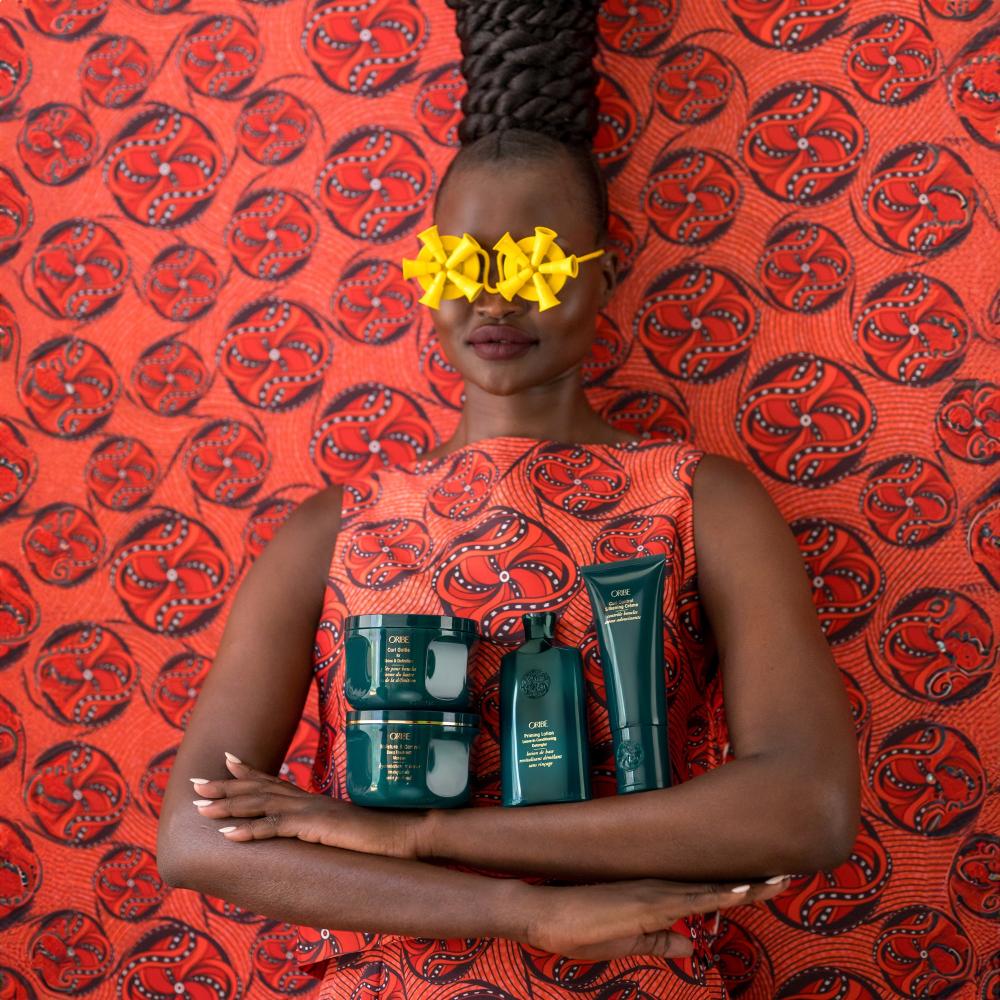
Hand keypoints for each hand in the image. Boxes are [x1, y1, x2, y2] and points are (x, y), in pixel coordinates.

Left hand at [190, 754, 424, 859]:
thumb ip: (324, 826)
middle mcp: (306, 799)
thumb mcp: (342, 829)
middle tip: (195, 783)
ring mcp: (309, 811)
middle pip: (258, 788)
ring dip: (227, 806)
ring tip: (199, 808)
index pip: (274, 781)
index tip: (226, 761)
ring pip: (259, 805)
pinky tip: (228, 835)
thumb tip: (316, 830)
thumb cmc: (379, 833)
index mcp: (312, 799)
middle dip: (224, 786)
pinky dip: (249, 831)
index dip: (247, 772)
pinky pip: (275, 828)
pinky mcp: (313, 826)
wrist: (402, 830)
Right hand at [522, 876, 789, 960]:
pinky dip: (717, 895)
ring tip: (778, 879)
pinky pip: (689, 898)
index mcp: (659, 901)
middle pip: (717, 886)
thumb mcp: (626, 942)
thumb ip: (659, 941)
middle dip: (754, 884)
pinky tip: (740, 891)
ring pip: (710, 889)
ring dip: (745, 886)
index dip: (740, 889)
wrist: (541, 914)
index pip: (708, 893)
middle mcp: (662, 892)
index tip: (770, 882)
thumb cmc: (577, 927)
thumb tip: (691, 945)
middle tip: (789, 872)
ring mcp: (655, 894)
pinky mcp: (645, 901)